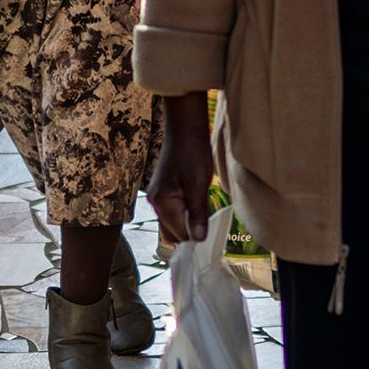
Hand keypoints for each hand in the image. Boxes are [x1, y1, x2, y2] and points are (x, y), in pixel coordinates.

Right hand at [146, 93, 215, 246]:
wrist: (184, 128)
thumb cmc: (192, 152)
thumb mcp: (199, 184)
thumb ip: (197, 213)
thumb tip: (198, 239)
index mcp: (163, 202)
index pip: (179, 234)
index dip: (196, 236)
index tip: (212, 232)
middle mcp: (156, 202)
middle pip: (173, 232)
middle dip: (191, 232)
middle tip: (210, 223)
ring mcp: (158, 197)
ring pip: (173, 223)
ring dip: (188, 222)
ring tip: (205, 211)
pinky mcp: (163, 191)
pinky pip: (173, 212)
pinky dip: (185, 213)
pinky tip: (197, 204)